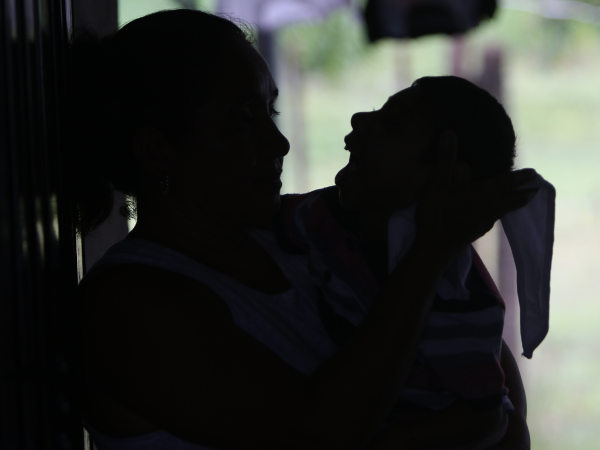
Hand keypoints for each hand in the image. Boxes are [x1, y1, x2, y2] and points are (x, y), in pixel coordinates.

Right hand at [415, 130, 537, 261]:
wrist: (434, 248)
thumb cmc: (436, 214)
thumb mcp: (437, 183)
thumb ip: (445, 158)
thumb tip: (449, 132)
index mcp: (484, 193)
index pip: (508, 182)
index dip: (521, 176)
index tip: (534, 173)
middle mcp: (490, 207)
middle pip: (514, 199)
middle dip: (525, 193)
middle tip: (536, 189)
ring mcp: (485, 222)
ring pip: (505, 211)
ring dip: (514, 204)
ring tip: (518, 200)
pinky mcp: (477, 232)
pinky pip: (494, 219)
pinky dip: (499, 213)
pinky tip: (493, 215)